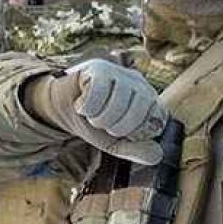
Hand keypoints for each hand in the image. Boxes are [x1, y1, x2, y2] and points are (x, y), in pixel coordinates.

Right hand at [29, 60, 167, 164]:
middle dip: (116, 127)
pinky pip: (98, 93)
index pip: (155, 121)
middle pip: (137, 111)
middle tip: (104, 125)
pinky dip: (86, 107)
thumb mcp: (116, 144)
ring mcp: (120, 72)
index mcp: (149, 101)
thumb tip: (157, 155)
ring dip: (99, 118)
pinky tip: (82, 104)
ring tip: (93, 114)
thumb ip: (136, 151)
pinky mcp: (100, 68)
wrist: (65, 109)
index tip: (120, 133)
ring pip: (117, 103)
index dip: (134, 134)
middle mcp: (139, 83)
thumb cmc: (94, 124)